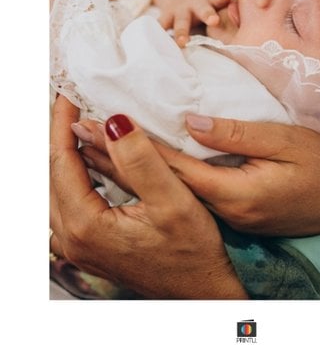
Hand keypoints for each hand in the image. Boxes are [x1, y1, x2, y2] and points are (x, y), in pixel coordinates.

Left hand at [49, 96, 246, 298]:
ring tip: (80, 126)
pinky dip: (74, 175)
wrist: (203, 291)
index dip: (62, 123)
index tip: (68, 94)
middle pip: (52, 174)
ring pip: (58, 189)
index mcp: (86, 224)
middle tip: (72, 103)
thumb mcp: (174, 200)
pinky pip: (69, 202)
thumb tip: (114, 122)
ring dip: (66, 155)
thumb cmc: (195, 251)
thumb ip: (141, 160)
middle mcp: (72, 238)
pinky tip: (90, 162)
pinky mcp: (89, 247)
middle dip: (61, 136)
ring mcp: (78, 246)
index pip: (60, 161)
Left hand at [76, 114, 319, 236]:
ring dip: (133, 167)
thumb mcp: (287, 140)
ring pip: (171, 191)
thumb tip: (190, 121)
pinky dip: (159, 176)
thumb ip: (237, 134)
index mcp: (237, 193)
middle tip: (80, 127)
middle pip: (161, 184)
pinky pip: (187, 195)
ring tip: (96, 142)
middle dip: (119, 155)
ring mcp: (230, 217)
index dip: (133, 142)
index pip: (172, 167)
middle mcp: (227, 211)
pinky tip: (141, 162)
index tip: (98, 119)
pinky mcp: (235, 215)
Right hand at [153, 0, 231, 46]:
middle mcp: (196, 4)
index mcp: (212, 0)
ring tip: (183, 43)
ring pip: (181, 22)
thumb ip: (232, 14)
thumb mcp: (218, 5)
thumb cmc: (208, 6)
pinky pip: (162, 25)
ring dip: (182, 32)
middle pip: (203, 8)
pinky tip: (159, 42)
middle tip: (214, 20)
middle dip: (208, 14)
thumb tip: (257, 26)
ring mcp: (180, 10)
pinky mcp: (166, 17)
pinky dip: (160, 32)